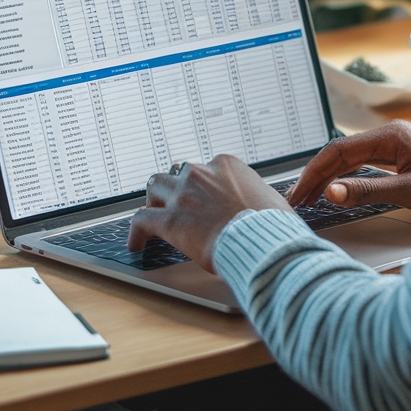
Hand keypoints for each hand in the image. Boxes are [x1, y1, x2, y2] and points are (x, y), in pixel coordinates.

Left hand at [127, 155, 290, 272]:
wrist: (263, 241)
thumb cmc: (273, 226)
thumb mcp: (270, 200)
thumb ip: (257, 198)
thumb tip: (265, 209)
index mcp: (227, 166)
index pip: (206, 170)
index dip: (203, 187)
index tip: (203, 199)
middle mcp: (202, 174)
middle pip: (178, 174)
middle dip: (175, 188)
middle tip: (177, 203)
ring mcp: (183, 195)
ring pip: (155, 186)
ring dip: (154, 200)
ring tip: (153, 215)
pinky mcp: (170, 219)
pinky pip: (141, 220)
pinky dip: (137, 232)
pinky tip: (137, 244)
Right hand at [287, 122, 410, 214]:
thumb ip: (369, 191)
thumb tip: (331, 192)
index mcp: (390, 135)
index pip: (338, 151)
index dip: (314, 173)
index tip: (298, 194)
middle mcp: (391, 136)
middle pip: (341, 154)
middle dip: (316, 176)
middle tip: (297, 202)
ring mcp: (397, 146)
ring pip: (351, 160)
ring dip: (329, 178)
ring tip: (310, 199)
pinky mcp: (404, 159)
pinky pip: (365, 166)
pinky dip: (347, 179)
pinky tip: (338, 191)